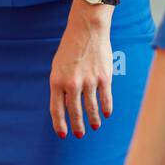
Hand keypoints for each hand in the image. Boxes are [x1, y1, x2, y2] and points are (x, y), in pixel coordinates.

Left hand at [49, 0, 113, 138]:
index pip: (57, 109)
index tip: (63, 135)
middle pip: (75, 112)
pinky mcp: (104, 76)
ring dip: (94, 119)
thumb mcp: (58, 67)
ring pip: (91, 107)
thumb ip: (62, 86)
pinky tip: (107, 114)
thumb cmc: (70, 48)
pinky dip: (106, 108)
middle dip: (77, 126)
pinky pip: (105, 97)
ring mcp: (89, 81)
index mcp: (57, 81)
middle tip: (79, 134)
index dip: (60, 124)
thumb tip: (69, 106)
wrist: (87, 29)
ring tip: (95, 126)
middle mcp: (72, 84)